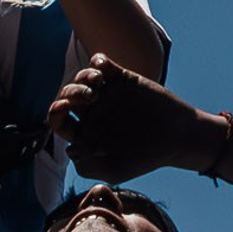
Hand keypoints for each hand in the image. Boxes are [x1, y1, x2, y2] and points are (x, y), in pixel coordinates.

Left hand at [47, 55, 215, 182]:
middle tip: (87, 97)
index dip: (55, 113)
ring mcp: (109, 94)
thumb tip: (71, 147)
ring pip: (81, 78)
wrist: (177, 135)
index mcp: (87, 134)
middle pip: (66, 96)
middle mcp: (94, 112)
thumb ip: (88, 165)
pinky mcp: (124, 79)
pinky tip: (104, 70)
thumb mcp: (116, 170)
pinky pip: (101, 63)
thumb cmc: (147, 157)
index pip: (60, 121)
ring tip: (97, 85)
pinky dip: (97, 62)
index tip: (63, 109)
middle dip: (68, 93)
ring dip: (82, 78)